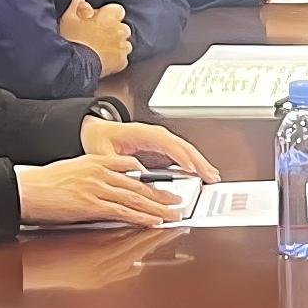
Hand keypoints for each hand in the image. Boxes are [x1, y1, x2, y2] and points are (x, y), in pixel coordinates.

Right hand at [19, 152, 183, 227]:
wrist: (25, 190)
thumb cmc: (42, 184)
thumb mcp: (72, 170)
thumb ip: (94, 175)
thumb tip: (108, 187)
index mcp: (95, 161)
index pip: (130, 169)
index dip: (150, 179)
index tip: (164, 186)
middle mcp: (99, 172)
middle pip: (138, 185)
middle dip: (161, 195)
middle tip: (178, 201)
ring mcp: (96, 188)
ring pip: (135, 198)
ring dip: (157, 208)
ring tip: (172, 214)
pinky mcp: (91, 204)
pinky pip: (122, 211)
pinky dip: (141, 217)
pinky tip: (153, 221)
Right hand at [57, 0, 131, 74]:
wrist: (73, 65)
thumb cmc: (71, 39)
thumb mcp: (68, 18)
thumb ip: (76, 5)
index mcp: (109, 17)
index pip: (118, 10)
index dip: (108, 14)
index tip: (99, 19)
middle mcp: (120, 30)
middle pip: (122, 27)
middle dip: (113, 30)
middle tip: (98, 35)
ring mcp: (122, 47)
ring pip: (124, 43)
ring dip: (116, 44)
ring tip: (101, 48)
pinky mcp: (122, 62)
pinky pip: (122, 57)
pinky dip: (116, 58)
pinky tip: (104, 59)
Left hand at [80, 117, 219, 180]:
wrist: (96, 131)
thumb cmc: (100, 138)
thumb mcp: (104, 154)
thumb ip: (120, 166)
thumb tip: (139, 177)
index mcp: (142, 133)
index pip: (168, 143)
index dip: (181, 156)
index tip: (192, 169)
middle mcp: (155, 134)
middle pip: (182, 146)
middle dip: (198, 161)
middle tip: (210, 176)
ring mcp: (160, 139)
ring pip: (185, 149)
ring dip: (200, 162)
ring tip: (211, 175)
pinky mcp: (161, 146)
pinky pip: (181, 153)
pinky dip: (193, 162)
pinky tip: (200, 172)